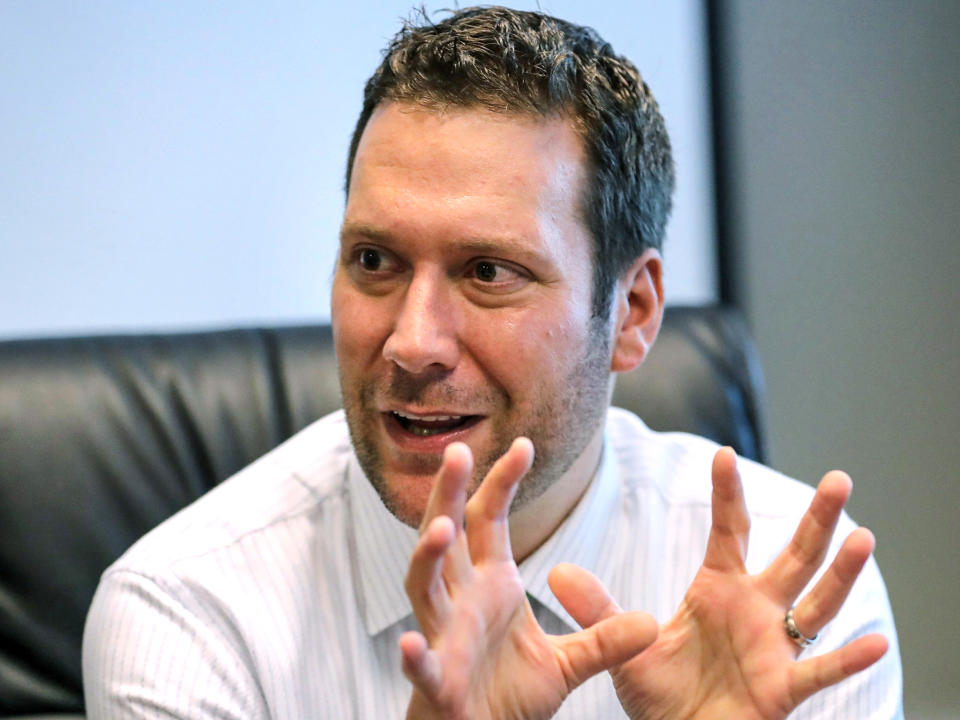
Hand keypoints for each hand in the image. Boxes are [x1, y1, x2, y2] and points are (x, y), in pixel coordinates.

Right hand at [400, 438, 658, 719]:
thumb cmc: (509, 694)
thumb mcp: (568, 664)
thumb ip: (603, 639)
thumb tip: (653, 621)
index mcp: (489, 585)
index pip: (489, 520)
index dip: (502, 482)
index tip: (524, 445)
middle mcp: (461, 601)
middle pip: (447, 535)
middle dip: (449, 494)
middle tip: (457, 452)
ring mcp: (445, 637)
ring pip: (426, 587)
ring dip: (427, 558)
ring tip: (441, 528)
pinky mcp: (438, 682)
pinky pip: (422, 665)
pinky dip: (415, 655)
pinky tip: (408, 643)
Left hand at [549, 447, 888, 719]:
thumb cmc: (661, 695)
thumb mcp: (625, 648)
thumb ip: (599, 610)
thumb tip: (556, 573)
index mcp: (718, 590)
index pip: (730, 531)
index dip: (727, 493)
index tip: (722, 452)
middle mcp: (756, 610)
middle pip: (793, 556)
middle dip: (816, 519)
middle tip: (839, 479)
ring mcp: (774, 648)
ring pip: (816, 604)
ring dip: (842, 574)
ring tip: (863, 537)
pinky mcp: (781, 689)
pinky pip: (818, 672)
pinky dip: (847, 660)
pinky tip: (877, 642)